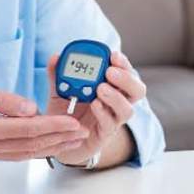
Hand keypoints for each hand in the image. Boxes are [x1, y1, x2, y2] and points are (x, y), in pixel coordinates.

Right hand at [0, 82, 88, 160]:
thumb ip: (3, 100)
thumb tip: (31, 108)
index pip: (29, 129)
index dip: (54, 126)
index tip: (74, 122)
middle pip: (32, 145)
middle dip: (60, 139)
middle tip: (82, 133)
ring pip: (26, 153)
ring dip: (51, 147)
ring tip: (71, 141)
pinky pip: (15, 154)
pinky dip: (34, 150)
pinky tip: (45, 146)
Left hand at [45, 50, 145, 165]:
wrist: (61, 138)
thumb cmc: (67, 110)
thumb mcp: (60, 90)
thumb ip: (58, 74)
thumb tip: (56, 57)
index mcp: (110, 86)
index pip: (126, 72)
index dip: (123, 63)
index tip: (113, 55)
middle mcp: (117, 102)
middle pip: (137, 90)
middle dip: (126, 78)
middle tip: (110, 72)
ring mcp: (112, 119)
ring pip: (127, 110)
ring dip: (116, 97)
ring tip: (101, 89)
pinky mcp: (104, 134)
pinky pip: (110, 124)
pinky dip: (103, 113)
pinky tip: (94, 105)